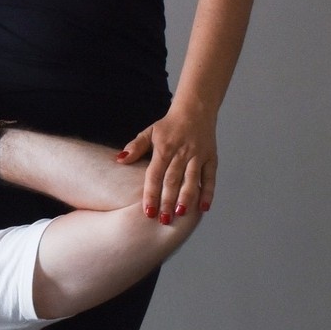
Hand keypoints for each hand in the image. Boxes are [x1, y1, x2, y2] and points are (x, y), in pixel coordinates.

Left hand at [116, 106, 218, 223]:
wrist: (196, 109)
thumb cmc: (169, 125)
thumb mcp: (149, 132)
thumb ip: (135, 147)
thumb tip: (119, 159)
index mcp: (165, 149)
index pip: (155, 175)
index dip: (151, 194)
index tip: (147, 211)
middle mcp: (182, 153)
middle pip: (173, 181)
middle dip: (168, 201)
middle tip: (163, 220)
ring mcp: (198, 156)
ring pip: (192, 180)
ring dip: (187, 198)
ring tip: (180, 214)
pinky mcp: (211, 158)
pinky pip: (210, 177)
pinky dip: (208, 192)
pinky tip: (203, 208)